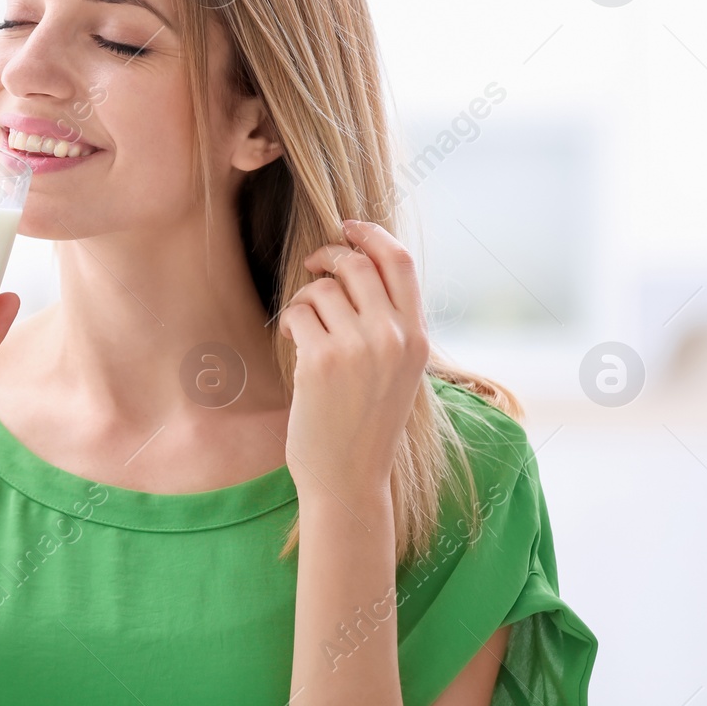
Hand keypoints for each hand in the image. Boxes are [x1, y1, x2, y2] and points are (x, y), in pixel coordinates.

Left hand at [276, 220, 428, 505]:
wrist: (348, 478)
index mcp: (416, 337)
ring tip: (305, 325)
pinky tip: (294, 343)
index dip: (371, 234)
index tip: (347, 227)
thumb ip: (389, 322)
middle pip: (356, 263)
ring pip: (322, 287)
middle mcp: (393, 337)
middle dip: (328, 257)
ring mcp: (358, 348)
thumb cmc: (365, 422)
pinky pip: (297, 312)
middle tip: (313, 268)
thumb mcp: (396, 369)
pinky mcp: (321, 361)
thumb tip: (359, 264)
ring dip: (305, 297)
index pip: (400, 261)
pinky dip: (289, 320)